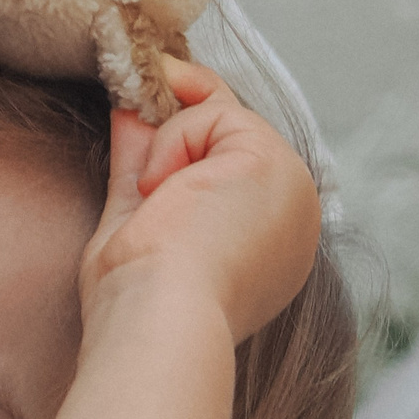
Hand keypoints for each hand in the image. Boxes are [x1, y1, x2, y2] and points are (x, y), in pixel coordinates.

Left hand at [80, 56, 319, 344]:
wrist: (159, 321)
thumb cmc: (138, 299)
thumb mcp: (136, 221)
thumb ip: (141, 166)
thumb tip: (131, 114)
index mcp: (262, 248)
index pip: (228, 173)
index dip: (184, 143)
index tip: (137, 121)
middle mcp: (287, 219)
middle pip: (233, 138)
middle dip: (180, 116)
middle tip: (130, 96)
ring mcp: (288, 188)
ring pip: (220, 121)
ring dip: (167, 146)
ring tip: (150, 200)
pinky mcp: (273, 162)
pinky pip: (213, 115)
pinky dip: (174, 141)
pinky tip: (162, 190)